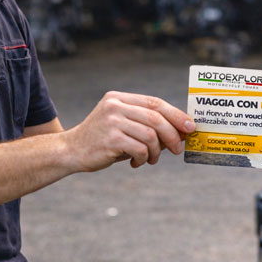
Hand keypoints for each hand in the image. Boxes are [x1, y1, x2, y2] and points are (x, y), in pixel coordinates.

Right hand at [65, 91, 194, 171]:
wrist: (70, 151)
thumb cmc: (103, 140)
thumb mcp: (124, 126)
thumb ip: (147, 125)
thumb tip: (181, 132)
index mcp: (119, 98)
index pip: (155, 102)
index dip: (176, 115)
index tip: (190, 127)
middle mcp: (115, 106)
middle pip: (156, 118)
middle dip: (172, 135)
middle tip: (177, 149)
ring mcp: (112, 121)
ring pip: (150, 135)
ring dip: (157, 151)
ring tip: (151, 159)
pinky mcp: (110, 139)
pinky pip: (140, 149)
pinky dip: (144, 158)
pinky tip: (137, 163)